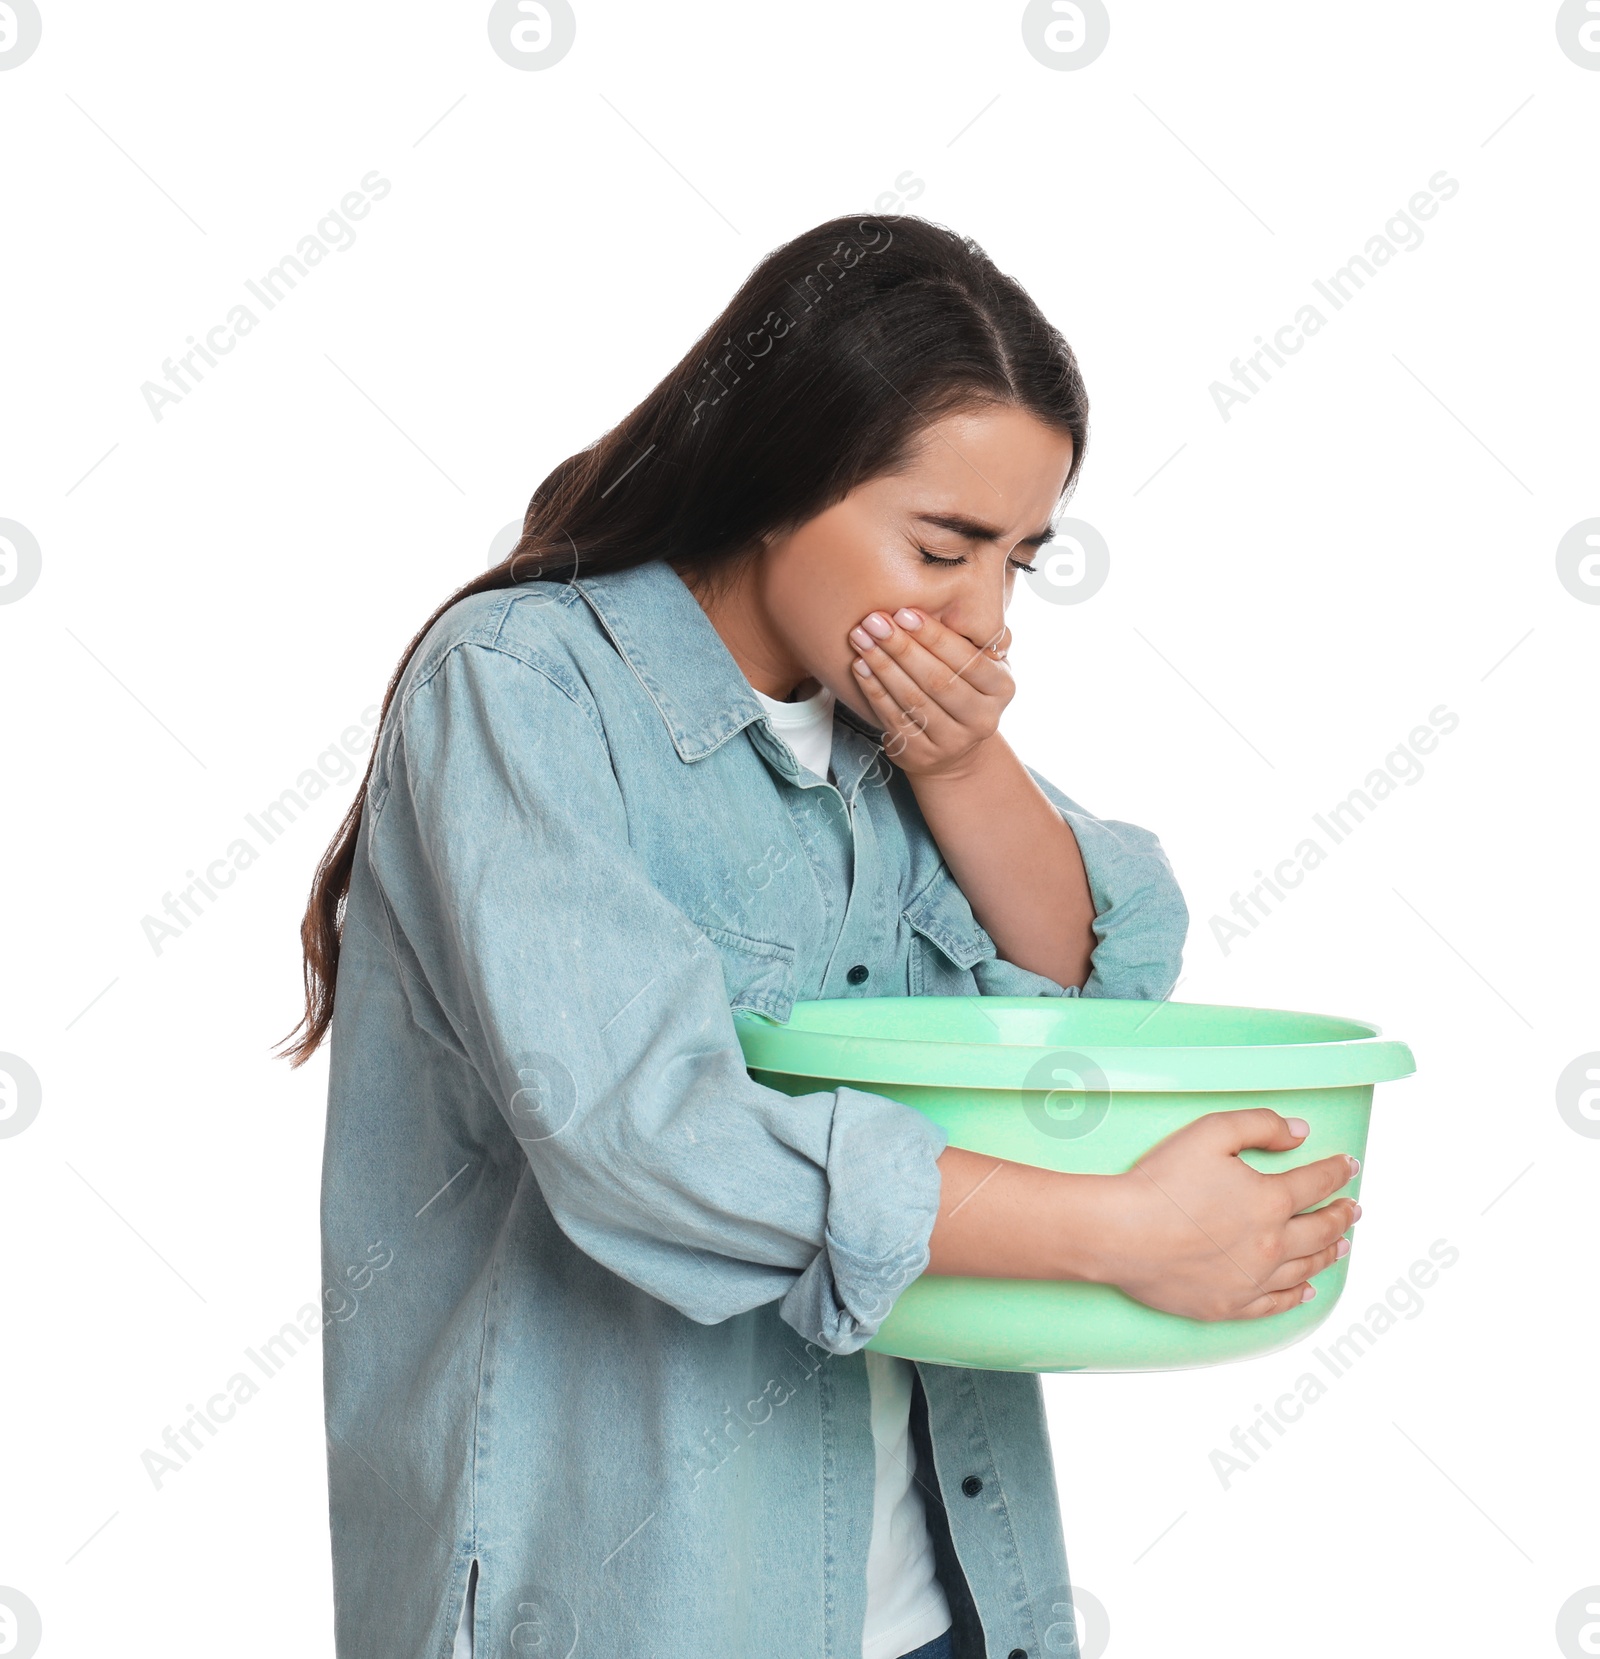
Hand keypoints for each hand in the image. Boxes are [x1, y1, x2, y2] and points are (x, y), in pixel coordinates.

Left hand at [846, 607, 1013, 777]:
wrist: (956, 750)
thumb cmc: (964, 687)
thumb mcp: (981, 663)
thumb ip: (970, 636)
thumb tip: (952, 594)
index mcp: (1002, 688)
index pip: (966, 659)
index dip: (934, 636)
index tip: (904, 612)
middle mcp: (983, 719)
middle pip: (937, 680)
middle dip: (902, 647)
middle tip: (874, 621)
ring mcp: (953, 742)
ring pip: (913, 700)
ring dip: (883, 666)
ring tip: (861, 638)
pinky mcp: (922, 756)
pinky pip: (894, 718)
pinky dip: (874, 691)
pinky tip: (860, 667)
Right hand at [1089, 1109, 1359, 1321]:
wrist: (1121, 1234)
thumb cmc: (1159, 1182)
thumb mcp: (1209, 1133)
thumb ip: (1259, 1126)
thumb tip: (1299, 1132)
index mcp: (1269, 1200)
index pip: (1316, 1183)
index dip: (1337, 1172)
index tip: (1349, 1167)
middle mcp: (1270, 1245)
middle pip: (1320, 1230)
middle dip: (1342, 1215)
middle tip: (1354, 1210)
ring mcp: (1252, 1279)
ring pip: (1304, 1267)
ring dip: (1328, 1253)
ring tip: (1342, 1245)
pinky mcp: (1230, 1304)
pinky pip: (1276, 1303)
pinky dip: (1297, 1295)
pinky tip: (1306, 1288)